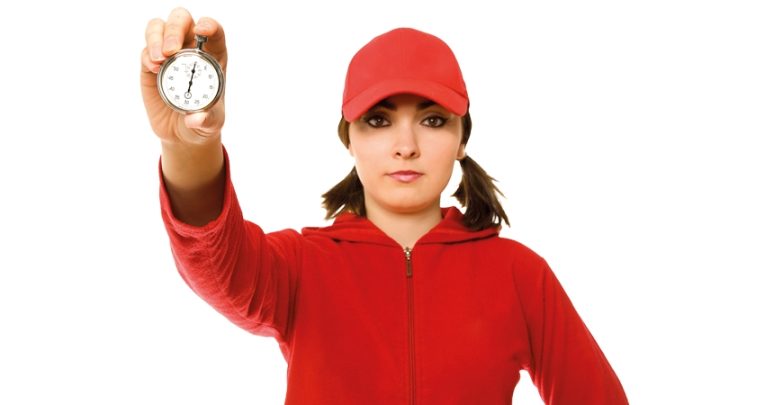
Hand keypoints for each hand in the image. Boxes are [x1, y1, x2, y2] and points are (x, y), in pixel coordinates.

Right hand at [140, 8, 227, 145]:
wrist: (182, 133)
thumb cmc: (204, 121)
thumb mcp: (211, 123)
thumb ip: (207, 119)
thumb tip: (195, 119)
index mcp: (213, 57)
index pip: (214, 32)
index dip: (209, 25)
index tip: (202, 30)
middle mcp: (190, 49)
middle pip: (182, 20)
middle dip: (175, 29)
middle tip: (171, 50)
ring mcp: (168, 54)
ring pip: (159, 27)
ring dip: (157, 38)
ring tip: (159, 59)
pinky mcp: (150, 64)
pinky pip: (146, 49)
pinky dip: (147, 55)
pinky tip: (153, 68)